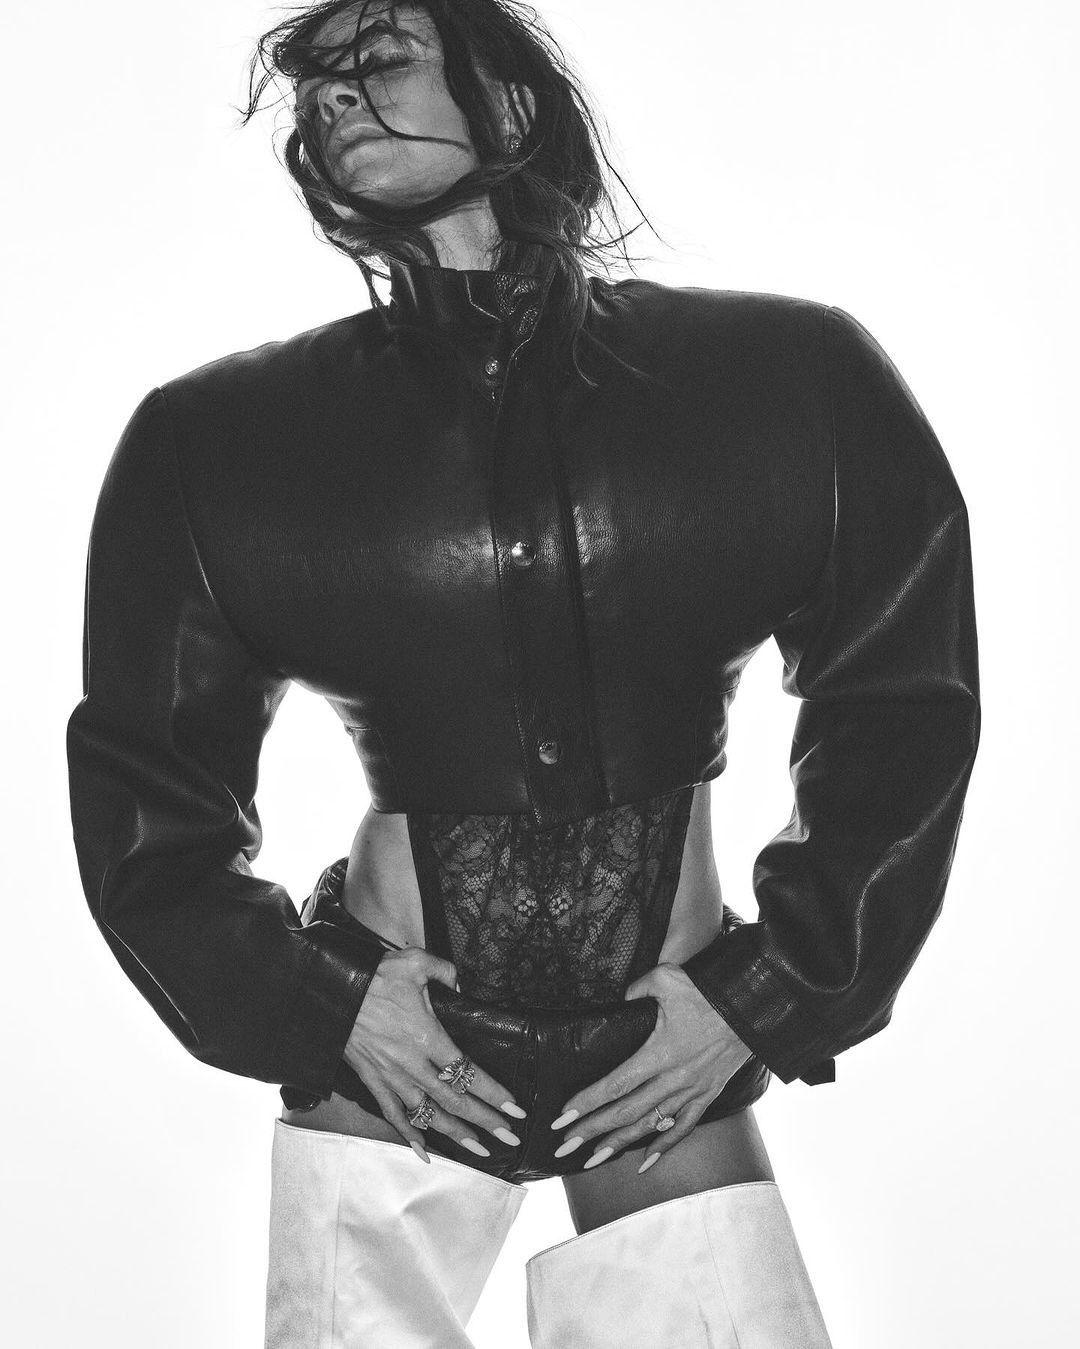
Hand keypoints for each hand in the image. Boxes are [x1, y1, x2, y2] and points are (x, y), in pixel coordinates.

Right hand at [342, 948, 526, 1162]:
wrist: (332, 992)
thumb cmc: (374, 977)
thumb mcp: (415, 962)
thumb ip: (445, 971)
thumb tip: (462, 982)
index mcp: (427, 1036)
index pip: (468, 1072)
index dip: (494, 1092)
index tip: (514, 1108)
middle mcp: (412, 1064)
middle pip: (455, 1100)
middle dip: (485, 1121)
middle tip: (510, 1138)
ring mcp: (392, 1076)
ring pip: (428, 1114)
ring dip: (456, 1134)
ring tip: (481, 1150)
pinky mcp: (373, 1081)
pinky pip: (392, 1114)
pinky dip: (408, 1135)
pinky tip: (424, 1152)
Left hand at [550, 962, 755, 1172]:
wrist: (752, 1010)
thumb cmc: (707, 993)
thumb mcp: (667, 979)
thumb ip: (637, 988)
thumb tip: (621, 997)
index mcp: (659, 1053)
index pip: (615, 1085)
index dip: (587, 1103)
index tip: (562, 1118)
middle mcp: (672, 1079)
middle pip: (625, 1112)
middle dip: (591, 1131)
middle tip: (563, 1147)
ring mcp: (690, 1092)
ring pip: (649, 1126)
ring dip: (618, 1144)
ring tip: (591, 1160)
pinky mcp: (706, 1096)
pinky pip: (683, 1128)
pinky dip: (663, 1147)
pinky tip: (643, 1164)